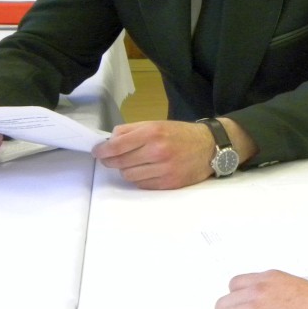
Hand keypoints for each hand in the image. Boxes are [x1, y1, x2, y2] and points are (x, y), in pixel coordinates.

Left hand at [92, 119, 215, 189]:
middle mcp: (157, 151)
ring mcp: (163, 169)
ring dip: (126, 170)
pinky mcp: (168, 183)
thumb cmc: (181, 134)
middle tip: (110, 158)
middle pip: (119, 163)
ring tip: (133, 163)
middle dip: (111, 160)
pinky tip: (146, 170)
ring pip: (128, 175)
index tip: (97, 151)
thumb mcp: (157, 124)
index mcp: (152, 133)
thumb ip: (132, 130)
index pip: (116, 146)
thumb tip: (110, 141)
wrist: (210, 147)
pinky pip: (141, 184)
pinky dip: (139, 178)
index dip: (102, 150)